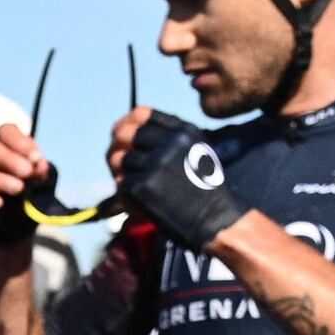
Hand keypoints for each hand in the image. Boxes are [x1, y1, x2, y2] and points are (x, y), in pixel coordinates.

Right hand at [0, 121, 58, 242]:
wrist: (18, 213)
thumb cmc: (30, 183)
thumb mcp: (39, 174)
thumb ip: (40, 169)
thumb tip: (39, 167)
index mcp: (2, 141)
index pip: (5, 132)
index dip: (19, 142)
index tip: (35, 157)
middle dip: (8, 160)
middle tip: (27, 172)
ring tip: (18, 189)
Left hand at [113, 112, 252, 255]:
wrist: (217, 220)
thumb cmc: (205, 191)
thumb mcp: (196, 152)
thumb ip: (169, 140)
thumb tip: (126, 131)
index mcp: (182, 131)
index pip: (143, 114)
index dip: (128, 123)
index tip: (122, 134)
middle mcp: (169, 142)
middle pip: (126, 133)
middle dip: (118, 146)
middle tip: (117, 162)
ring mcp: (155, 163)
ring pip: (121, 160)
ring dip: (124, 174)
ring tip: (138, 189)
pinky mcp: (143, 186)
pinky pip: (122, 185)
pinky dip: (127, 197)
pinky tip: (140, 205)